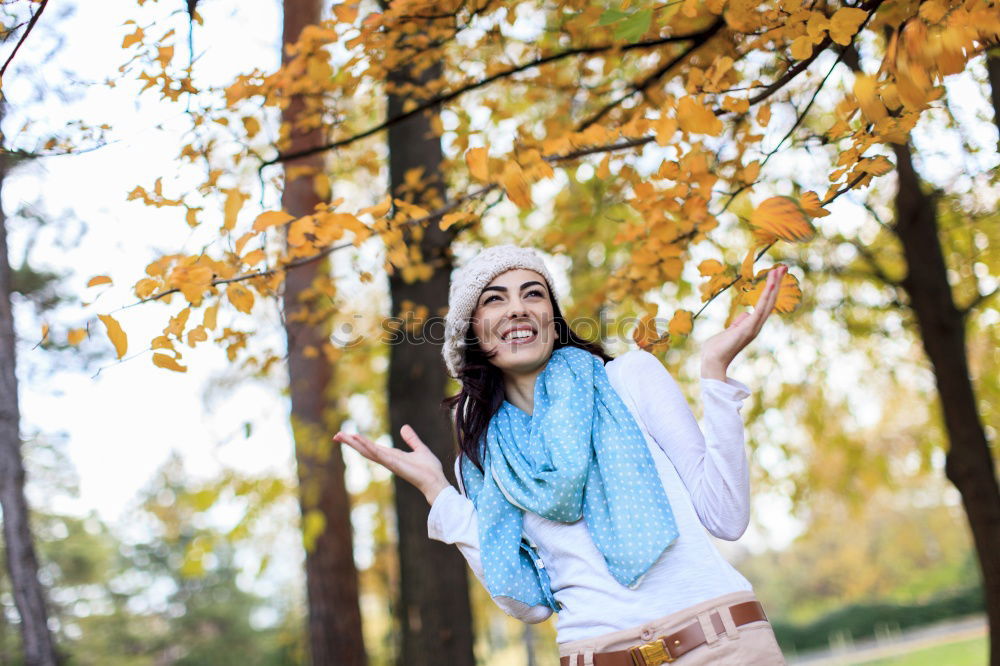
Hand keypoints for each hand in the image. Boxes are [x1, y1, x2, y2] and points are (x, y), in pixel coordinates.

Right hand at [333, 424, 450, 504]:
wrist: (436, 481)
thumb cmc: (429, 469)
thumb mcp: (420, 448)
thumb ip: (411, 439)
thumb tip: (403, 427)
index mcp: (392, 455)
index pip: (372, 447)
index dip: (359, 441)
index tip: (347, 435)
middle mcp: (388, 459)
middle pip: (365, 449)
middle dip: (351, 442)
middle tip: (336, 435)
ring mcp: (389, 462)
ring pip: (368, 451)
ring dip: (355, 443)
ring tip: (341, 435)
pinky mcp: (394, 464)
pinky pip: (378, 454)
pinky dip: (368, 447)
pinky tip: (358, 440)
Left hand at [700, 264, 787, 379]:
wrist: (712, 361)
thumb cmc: (718, 348)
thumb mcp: (729, 331)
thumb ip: (738, 323)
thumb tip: (746, 314)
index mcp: (752, 325)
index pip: (765, 303)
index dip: (771, 289)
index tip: (775, 274)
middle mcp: (756, 325)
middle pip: (770, 300)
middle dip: (776, 283)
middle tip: (783, 267)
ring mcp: (754, 327)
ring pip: (768, 302)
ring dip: (774, 285)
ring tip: (779, 270)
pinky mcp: (749, 328)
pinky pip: (760, 309)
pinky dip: (766, 296)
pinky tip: (771, 284)